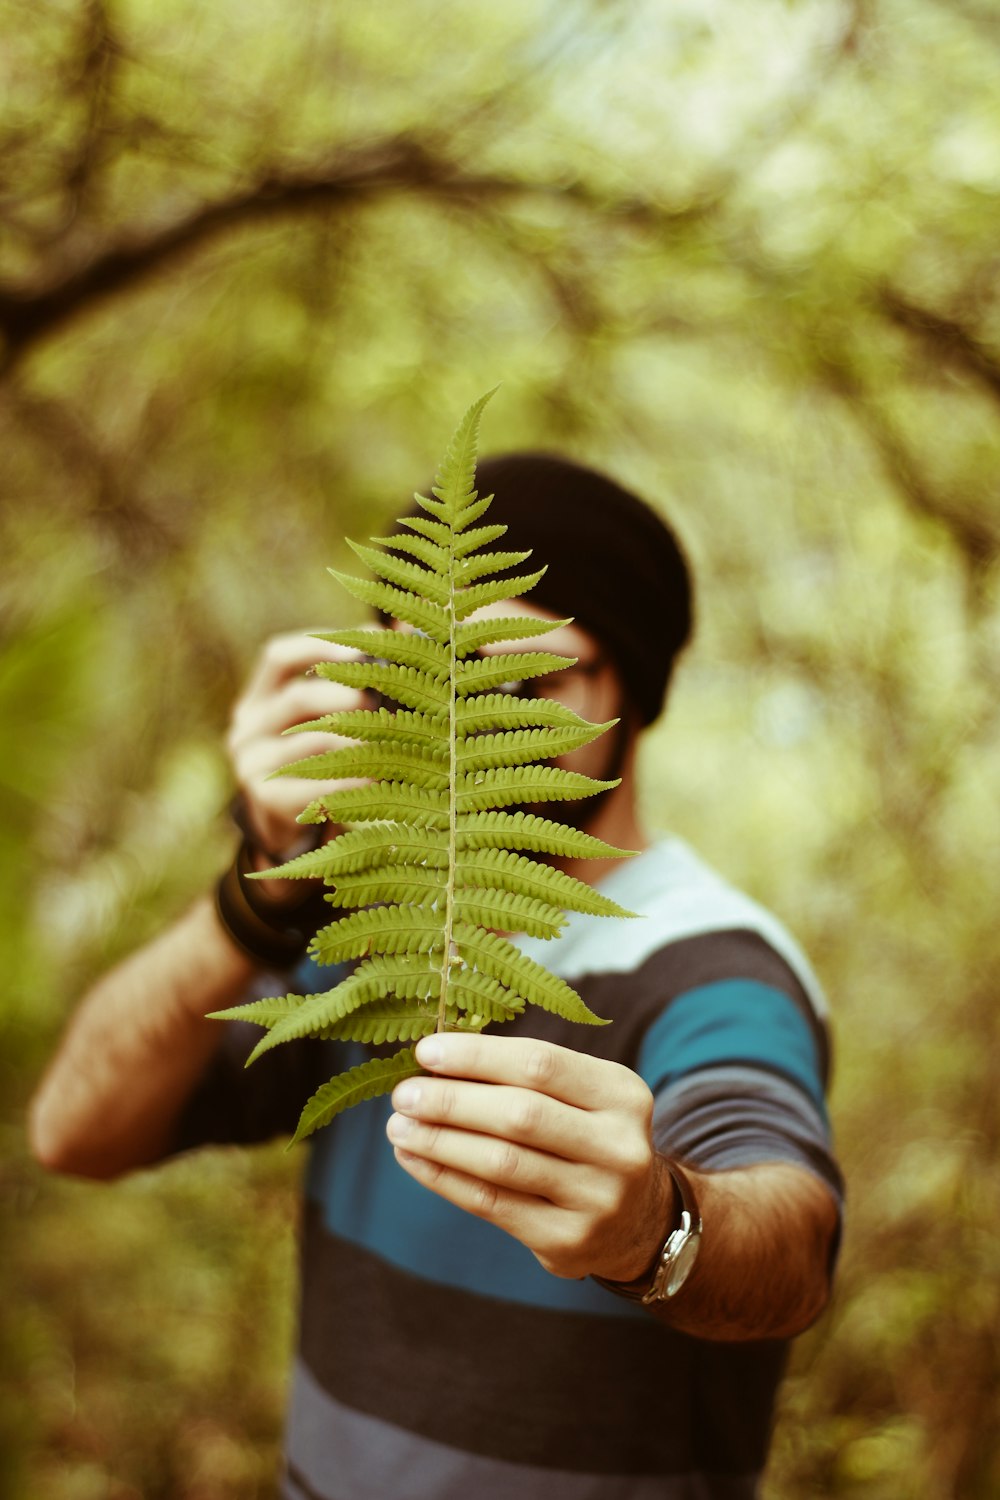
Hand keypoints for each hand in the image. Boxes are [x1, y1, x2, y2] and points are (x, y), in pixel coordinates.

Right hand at [226, 629, 372, 862]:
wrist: (285, 825)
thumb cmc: (317, 759)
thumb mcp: (322, 720)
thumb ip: (354, 680)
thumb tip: (409, 633)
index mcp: (259, 698)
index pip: (277, 656)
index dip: (318, 646)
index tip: (364, 648)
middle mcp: (246, 728)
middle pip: (296, 699)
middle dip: (346, 696)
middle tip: (386, 700)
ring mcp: (250, 765)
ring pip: (307, 743)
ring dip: (356, 741)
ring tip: (395, 739)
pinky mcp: (265, 801)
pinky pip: (310, 787)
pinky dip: (347, 781)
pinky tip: (377, 778)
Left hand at [387, 1033, 674, 1281]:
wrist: (638, 1219)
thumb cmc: (586, 1136)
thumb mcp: (580, 1096)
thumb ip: (521, 1077)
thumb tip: (435, 1060)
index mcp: (622, 1094)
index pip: (540, 1064)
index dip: (477, 1056)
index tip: (425, 1051)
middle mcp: (619, 1147)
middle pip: (520, 1115)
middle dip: (452, 1102)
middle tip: (403, 1093)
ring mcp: (597, 1200)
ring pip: (502, 1163)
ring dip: (439, 1142)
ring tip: (399, 1126)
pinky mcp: (568, 1241)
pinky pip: (492, 1204)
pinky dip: (444, 1179)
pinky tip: (415, 1159)